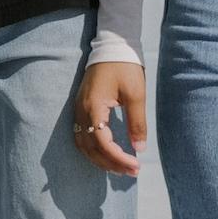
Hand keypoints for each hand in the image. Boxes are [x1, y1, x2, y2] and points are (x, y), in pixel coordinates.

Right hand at [71, 60, 147, 176]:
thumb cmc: (125, 67)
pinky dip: (93, 150)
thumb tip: (139, 148)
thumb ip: (137, 122)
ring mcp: (78, 110)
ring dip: (100, 160)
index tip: (135, 165)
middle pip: (90, 148)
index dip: (118, 158)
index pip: (102, 143)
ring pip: (83, 145)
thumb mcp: (136, 94)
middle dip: (110, 164)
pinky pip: (82, 137)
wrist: (112, 46)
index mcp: (94, 107)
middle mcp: (81, 111)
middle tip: (131, 172)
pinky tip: (107, 154)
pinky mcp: (81, 108)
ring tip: (120, 168)